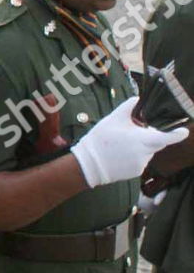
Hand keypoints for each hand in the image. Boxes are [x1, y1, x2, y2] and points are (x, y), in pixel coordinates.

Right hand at [71, 97, 189, 188]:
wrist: (88, 164)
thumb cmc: (100, 140)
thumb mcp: (112, 119)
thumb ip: (128, 107)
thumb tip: (138, 100)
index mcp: (140, 139)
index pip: (165, 138)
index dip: (177, 135)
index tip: (184, 131)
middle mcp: (144, 153)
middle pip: (157, 143)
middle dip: (150, 137)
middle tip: (132, 133)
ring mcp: (141, 164)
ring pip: (149, 152)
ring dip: (141, 147)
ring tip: (121, 146)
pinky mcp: (137, 172)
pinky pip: (142, 161)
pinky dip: (135, 157)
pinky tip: (121, 155)